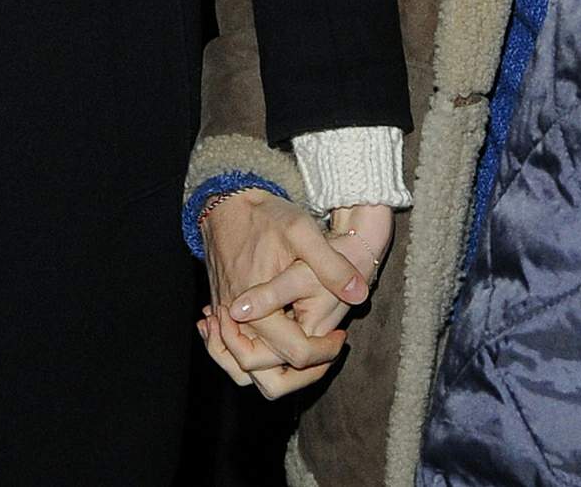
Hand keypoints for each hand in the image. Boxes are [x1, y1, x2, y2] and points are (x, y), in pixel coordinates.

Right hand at [197, 190, 372, 398]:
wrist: (225, 202)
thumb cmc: (264, 216)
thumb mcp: (302, 230)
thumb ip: (331, 264)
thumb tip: (359, 293)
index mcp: (259, 308)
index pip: (296, 355)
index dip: (325, 353)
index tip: (342, 336)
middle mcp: (237, 322)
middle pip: (268, 379)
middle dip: (302, 375)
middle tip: (326, 352)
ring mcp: (225, 319)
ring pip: (246, 371)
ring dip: (276, 372)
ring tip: (305, 352)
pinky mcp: (221, 312)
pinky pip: (231, 353)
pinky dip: (251, 357)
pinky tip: (277, 340)